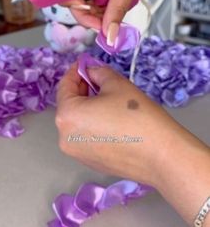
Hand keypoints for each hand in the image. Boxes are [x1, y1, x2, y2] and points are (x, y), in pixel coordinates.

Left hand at [55, 62, 182, 187]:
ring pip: (78, 123)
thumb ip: (98, 73)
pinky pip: (86, 138)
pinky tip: (113, 121)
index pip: (65, 87)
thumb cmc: (137, 116)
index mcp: (67, 115)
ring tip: (109, 101)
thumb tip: (91, 71)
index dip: (75, 72)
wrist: (161, 155)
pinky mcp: (91, 163)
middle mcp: (65, 137)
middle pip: (69, 106)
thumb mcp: (117, 84)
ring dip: (88, 108)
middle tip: (100, 80)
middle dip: (83, 90)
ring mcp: (77, 153)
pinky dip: (94, 126)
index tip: (85, 63)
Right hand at [65, 0, 171, 44]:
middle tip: (107, 23)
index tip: (91, 17)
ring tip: (117, 13)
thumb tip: (109, 33)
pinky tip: (120, 5)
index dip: (75, 7)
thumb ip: (116, 10)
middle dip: (91, 14)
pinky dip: (108, 6)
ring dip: (102, 12)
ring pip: (88, 1)